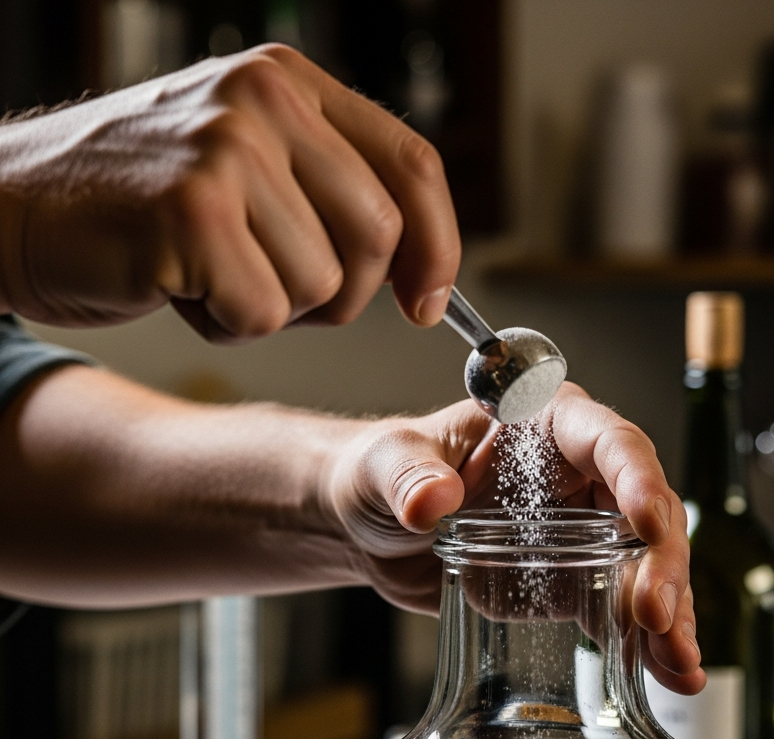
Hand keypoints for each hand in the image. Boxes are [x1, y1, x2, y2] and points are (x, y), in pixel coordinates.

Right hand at [0, 45, 459, 337]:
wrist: (17, 208)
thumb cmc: (143, 205)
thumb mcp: (250, 169)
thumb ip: (334, 197)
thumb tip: (427, 274)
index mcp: (290, 83)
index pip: (413, 166)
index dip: (437, 246)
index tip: (427, 302)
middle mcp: (264, 101)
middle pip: (378, 236)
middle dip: (344, 294)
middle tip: (276, 288)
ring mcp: (226, 150)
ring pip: (323, 286)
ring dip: (273, 310)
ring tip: (209, 274)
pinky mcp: (191, 210)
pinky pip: (263, 312)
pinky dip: (228, 326)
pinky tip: (181, 290)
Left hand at [326, 383, 703, 694]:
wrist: (374, 531)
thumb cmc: (384, 474)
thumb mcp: (386, 464)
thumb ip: (408, 475)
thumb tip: (432, 501)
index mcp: (546, 425)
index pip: (609, 441)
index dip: (637, 478)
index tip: (647, 522)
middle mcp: (580, 475)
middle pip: (646, 510)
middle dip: (660, 563)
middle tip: (653, 613)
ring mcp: (583, 531)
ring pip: (646, 565)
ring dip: (668, 612)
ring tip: (678, 661)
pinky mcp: (572, 581)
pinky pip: (619, 608)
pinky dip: (646, 642)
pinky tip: (670, 673)